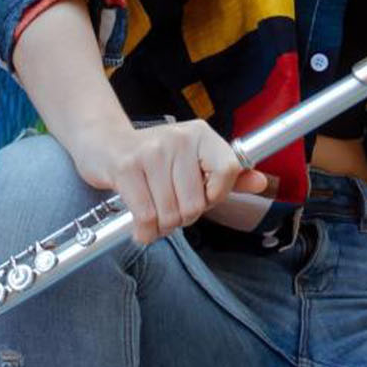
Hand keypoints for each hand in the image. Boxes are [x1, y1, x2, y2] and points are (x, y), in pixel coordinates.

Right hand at [74, 120, 271, 244]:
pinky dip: (144, 231)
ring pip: (171, 214)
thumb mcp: (194, 161)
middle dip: (182, 217)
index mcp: (201, 134)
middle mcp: (179, 139)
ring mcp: (152, 152)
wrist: (104, 143)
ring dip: (162, 226)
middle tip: (169, 206)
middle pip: (196, 204)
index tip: (201, 196)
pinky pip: (146, 216)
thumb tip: (262, 183)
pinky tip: (141, 225)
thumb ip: (228, 175)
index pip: (228, 170)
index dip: (215, 195)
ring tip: (154, 212)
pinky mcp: (127, 167)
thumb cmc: (154, 159)